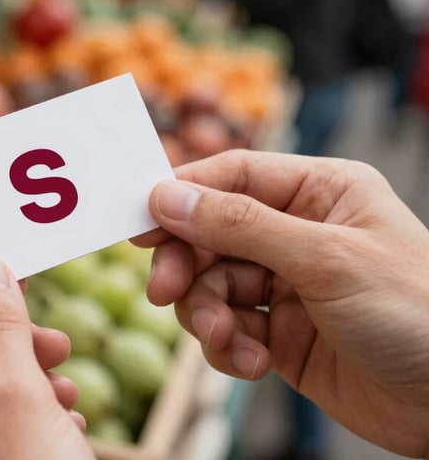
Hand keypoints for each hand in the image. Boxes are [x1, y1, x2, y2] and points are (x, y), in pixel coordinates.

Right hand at [133, 150, 428, 457]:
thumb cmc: (420, 313)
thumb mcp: (326, 259)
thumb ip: (241, 225)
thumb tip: (168, 196)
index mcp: (319, 193)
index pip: (232, 176)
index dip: (182, 195)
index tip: (138, 221)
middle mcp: (297, 233)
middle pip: (211, 233)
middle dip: (187, 265)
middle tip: (165, 293)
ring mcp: (286, 284)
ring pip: (212, 285)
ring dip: (207, 315)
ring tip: (228, 340)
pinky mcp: (278, 333)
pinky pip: (228, 328)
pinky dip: (227, 347)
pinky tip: (250, 364)